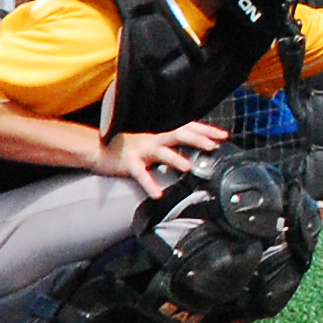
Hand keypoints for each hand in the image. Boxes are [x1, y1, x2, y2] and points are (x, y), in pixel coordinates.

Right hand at [91, 119, 227, 198]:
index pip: (188, 128)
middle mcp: (154, 140)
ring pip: (161, 151)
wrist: (98, 149)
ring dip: (176, 159)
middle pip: (179, 134)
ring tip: (189, 168)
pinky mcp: (129, 163)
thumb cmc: (130, 150)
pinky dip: (150, 184)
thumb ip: (171, 148)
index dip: (206, 130)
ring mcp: (141, 150)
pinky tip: (158, 194)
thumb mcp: (154, 146)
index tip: (224, 135)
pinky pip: (141, 174)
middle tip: (214, 146)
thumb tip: (194, 155)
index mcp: (162, 136)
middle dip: (198, 139)